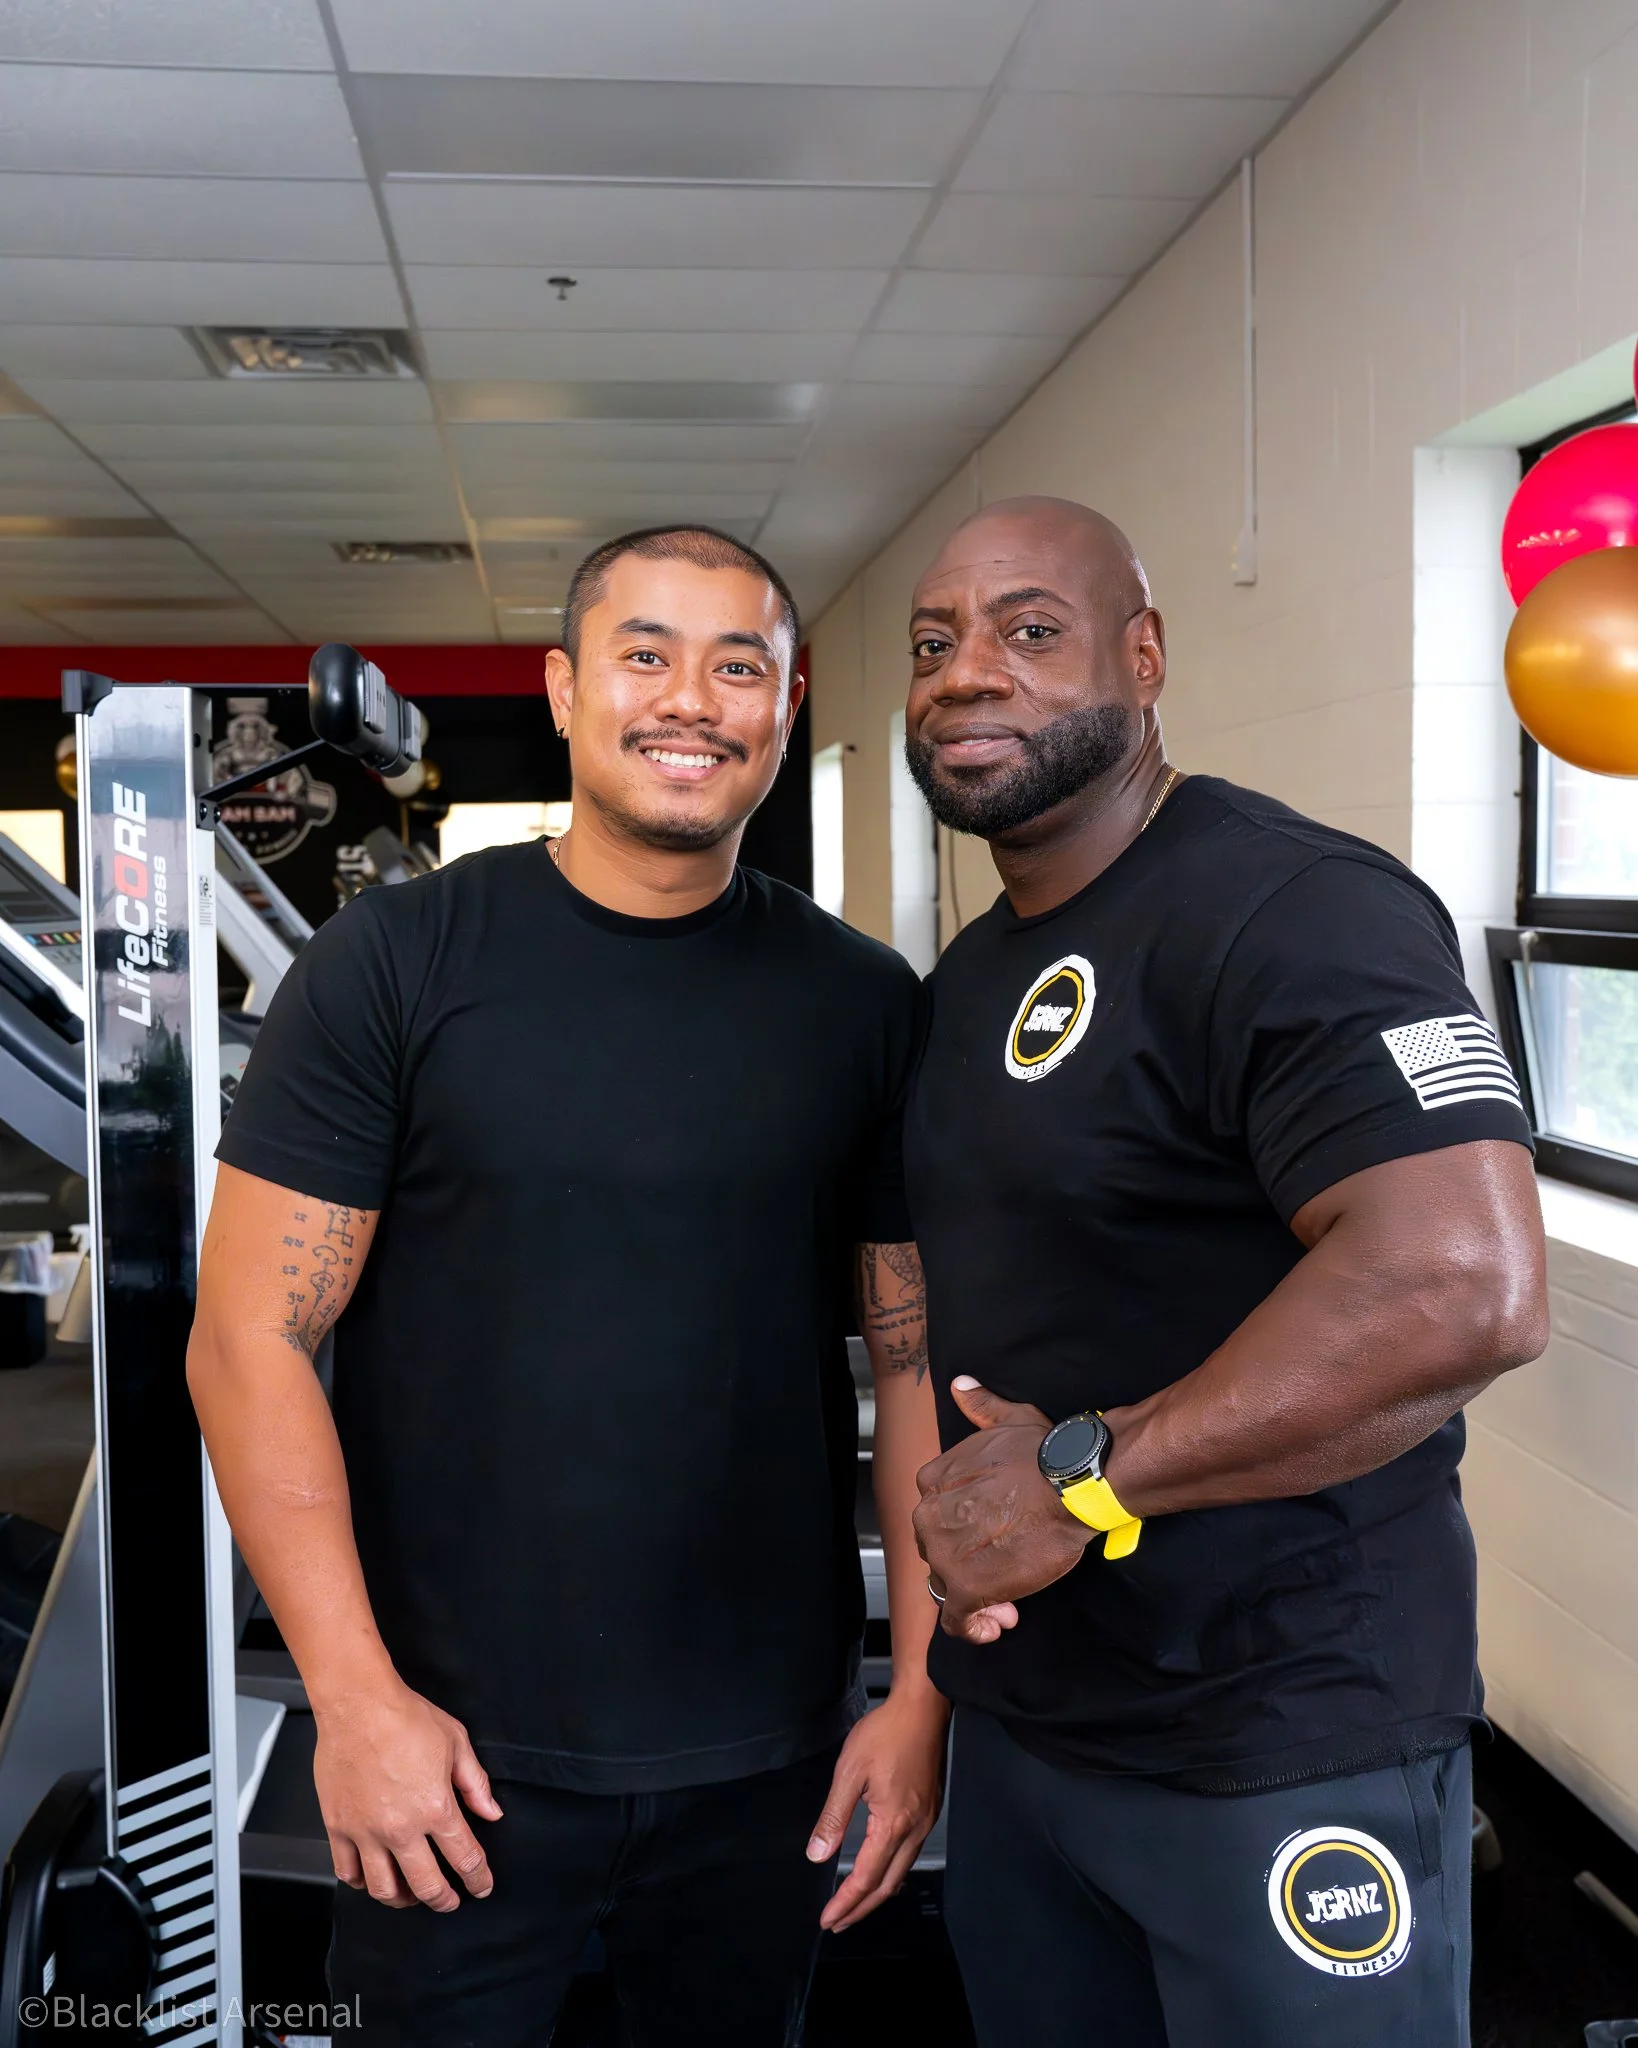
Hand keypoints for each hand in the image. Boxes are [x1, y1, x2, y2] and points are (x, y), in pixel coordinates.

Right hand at [313, 1675, 503, 1909]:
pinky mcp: (338, 1827)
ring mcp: (366, 1832)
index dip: (478, 1878)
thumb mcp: (456, 1742)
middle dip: (444, 1901)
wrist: (358, 1704)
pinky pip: (347, 1872)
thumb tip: (491, 1812)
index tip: (482, 1885)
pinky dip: (362, 1883)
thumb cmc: (405, 1717)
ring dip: (402, 1900)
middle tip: (451, 1902)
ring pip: (384, 1889)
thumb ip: (475, 1783)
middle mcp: (401, 1828)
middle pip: (426, 1886)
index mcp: (436, 1807)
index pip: (465, 1858)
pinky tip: (372, 1877)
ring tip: (410, 1895)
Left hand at [805, 1686, 948, 1931]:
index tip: (828, 1919)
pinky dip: (893, 1872)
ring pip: (902, 1871)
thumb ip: (833, 1817)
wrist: (923, 1707)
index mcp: (893, 1823)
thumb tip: (817, 1855)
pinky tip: (881, 1870)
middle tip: (839, 1922)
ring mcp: (926, 1820)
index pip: (866, 1877)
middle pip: (887, 1884)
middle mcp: (915, 1828)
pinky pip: (911, 1853)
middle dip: (861, 1908)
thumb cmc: (886, 1733)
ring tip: (856, 1904)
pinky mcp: (930, 1809)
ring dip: (877, 1893)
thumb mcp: (849, 1772)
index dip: (845, 1902)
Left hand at [913, 1377, 1092, 1644]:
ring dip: (976, 1597)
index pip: (936, 1516)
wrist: (1069, 1486)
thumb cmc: (1044, 1454)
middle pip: (939, 1551)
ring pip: (947, 1586)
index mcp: (934, 1480)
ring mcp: (944, 1554)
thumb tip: (961, 1386)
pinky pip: (956, 1619)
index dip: (962, 1531)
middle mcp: (929, 1516)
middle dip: (968, 1564)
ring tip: (1009, 1602)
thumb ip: (980, 1407)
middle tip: (1005, 1573)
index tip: (989, 1539)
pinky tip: (995, 1625)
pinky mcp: (965, 1588)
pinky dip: (972, 1628)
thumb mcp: (1007, 1420)